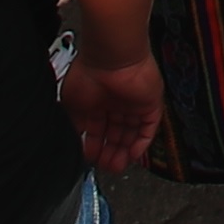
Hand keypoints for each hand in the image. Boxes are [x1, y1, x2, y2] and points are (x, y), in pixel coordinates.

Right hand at [59, 42, 162, 173]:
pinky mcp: (151, 103)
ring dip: (125, 152)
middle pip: (117, 134)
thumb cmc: (88, 74)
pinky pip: (149, 127)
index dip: (96, 147)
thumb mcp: (72, 105)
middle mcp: (116, 103)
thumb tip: (74, 142)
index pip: (99, 130)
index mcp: (98, 101)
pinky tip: (132, 155)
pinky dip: (142, 143)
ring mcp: (134, 103)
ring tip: (117, 165)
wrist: (110, 57)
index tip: (91, 159)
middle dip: (110, 152)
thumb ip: (76, 126)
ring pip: (132, 133)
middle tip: (106, 166)